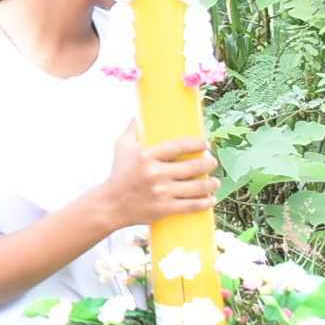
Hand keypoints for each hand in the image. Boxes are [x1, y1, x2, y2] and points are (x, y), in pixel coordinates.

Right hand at [98, 129, 216, 225]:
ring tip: (215, 182)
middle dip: (208, 164)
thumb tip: (137, 116)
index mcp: (147, 157)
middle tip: (212, 162)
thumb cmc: (118, 175)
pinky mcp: (164, 209)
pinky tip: (210, 199)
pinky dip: (204, 202)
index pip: (178, 146)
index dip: (196, 144)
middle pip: (192, 167)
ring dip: (210, 184)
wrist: (110, 205)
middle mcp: (155, 174)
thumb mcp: (121, 148)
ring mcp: (161, 192)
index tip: (205, 144)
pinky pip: (191, 205)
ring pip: (196, 188)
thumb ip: (131, 131)